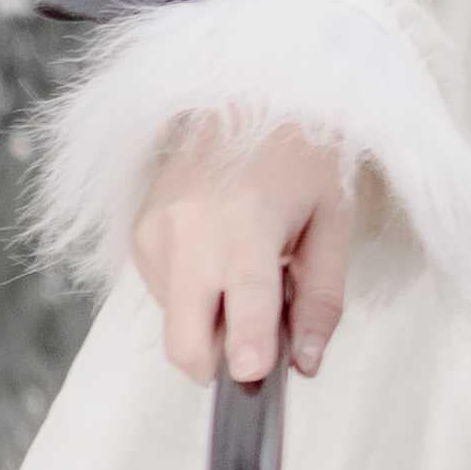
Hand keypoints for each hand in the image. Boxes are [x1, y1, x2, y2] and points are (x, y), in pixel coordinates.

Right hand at [134, 120, 354, 382]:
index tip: (252, 377)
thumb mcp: (332, 220)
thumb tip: (304, 363)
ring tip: (246, 274)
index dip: (247, 351)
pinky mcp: (137, 233)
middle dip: (218, 363)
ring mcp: (155, 234)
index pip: (243, 305)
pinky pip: (164, 293)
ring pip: (174, 323)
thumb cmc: (298, 154)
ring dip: (210, 322)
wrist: (241, 92)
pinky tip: (220, 254)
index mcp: (247, 224)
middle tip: (257, 347)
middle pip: (184, 342)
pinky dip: (193, 293)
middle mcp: (189, 232)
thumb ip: (321, 298)